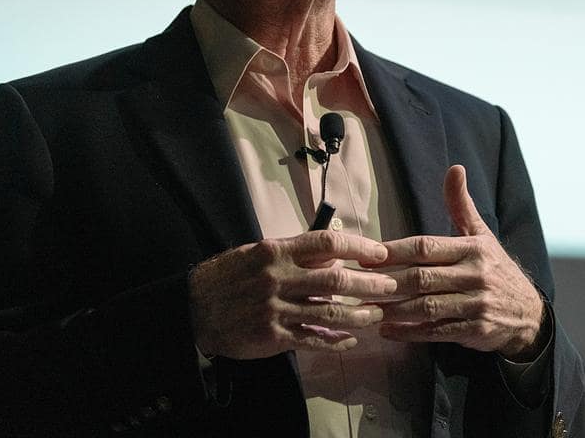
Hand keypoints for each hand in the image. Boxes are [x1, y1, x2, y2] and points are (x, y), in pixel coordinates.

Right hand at [188, 230, 395, 358]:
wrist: (193, 309)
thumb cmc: (230, 276)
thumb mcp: (259, 252)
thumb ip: (297, 253)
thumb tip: (335, 256)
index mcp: (277, 251)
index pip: (327, 243)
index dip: (359, 247)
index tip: (380, 252)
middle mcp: (278, 278)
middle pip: (337, 281)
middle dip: (370, 284)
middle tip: (391, 286)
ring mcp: (275, 310)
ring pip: (330, 314)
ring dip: (359, 315)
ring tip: (377, 314)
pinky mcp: (272, 337)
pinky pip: (312, 340)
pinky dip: (335, 343)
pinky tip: (350, 342)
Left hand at [368, 165, 546, 360]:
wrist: (528, 312)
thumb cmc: (496, 269)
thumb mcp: (482, 235)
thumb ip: (461, 205)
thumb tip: (454, 168)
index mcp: (473, 248)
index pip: (427, 246)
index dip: (395, 251)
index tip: (368, 255)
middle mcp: (476, 274)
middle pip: (422, 277)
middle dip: (387, 281)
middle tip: (357, 284)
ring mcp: (477, 303)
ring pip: (426, 306)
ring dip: (393, 308)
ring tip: (366, 308)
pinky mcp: (475, 330)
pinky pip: (436, 331)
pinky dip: (410, 332)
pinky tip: (387, 330)